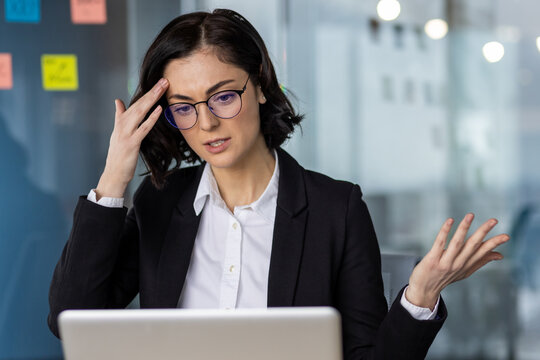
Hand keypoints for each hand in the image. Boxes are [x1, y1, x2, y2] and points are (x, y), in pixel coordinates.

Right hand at [96, 78, 168, 198]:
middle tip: (164, 80)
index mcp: (121, 122)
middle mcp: (122, 125)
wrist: (113, 174)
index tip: (158, 83)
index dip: (147, 93)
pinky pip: (143, 128)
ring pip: (140, 112)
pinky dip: (151, 118)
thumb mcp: (118, 133)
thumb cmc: (119, 155)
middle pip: (139, 104)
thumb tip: (118, 101)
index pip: (136, 104)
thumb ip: (119, 116)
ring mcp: (126, 133)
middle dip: (152, 91)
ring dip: (152, 99)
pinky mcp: (131, 143)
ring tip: (163, 88)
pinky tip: (158, 109)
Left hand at [406, 213, 509, 309]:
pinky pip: (439, 243)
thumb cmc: (445, 277)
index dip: (494, 244)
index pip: (483, 252)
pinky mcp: (432, 260)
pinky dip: (445, 231)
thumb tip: (500, 255)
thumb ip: (481, 261)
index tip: (507, 236)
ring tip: (471, 215)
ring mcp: (445, 262)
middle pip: (472, 245)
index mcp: (466, 265)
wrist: (424, 290)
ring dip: (464, 228)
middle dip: (483, 232)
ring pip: (457, 243)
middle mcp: (458, 264)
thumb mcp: (465, 271)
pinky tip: (450, 220)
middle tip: (494, 220)